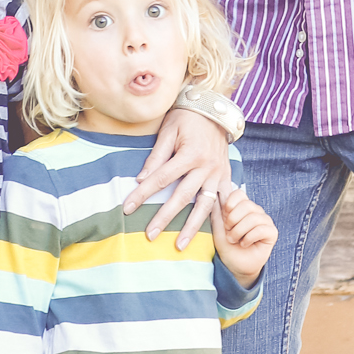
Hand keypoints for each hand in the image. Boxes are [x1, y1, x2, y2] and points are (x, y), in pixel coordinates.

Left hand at [121, 108, 230, 247]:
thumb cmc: (187, 118)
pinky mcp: (226, 177)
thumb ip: (156, 157)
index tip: (127, 208)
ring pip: (204, 206)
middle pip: (182, 197)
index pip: (161, 179)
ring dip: (192, 227)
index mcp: (189, 154)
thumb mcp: (168, 131)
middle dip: (164, 218)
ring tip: (180, 244)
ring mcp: (218, 174)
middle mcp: (205, 167)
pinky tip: (212, 235)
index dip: (143, 194)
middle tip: (149, 235)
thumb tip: (140, 179)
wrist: (215, 109)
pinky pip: (223, 202)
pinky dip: (219, 219)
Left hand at [211, 185, 276, 287]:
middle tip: (229, 232)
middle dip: (233, 221)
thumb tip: (216, 196)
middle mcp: (256, 211)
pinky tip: (244, 244)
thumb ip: (217, 212)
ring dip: (239, 232)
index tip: (225, 218)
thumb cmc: (228, 247)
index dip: (230, 205)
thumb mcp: (218, 228)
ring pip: (253, 218)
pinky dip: (248, 238)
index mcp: (243, 207)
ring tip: (235, 240)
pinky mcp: (272, 233)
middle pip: (247, 205)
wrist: (235, 266)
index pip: (239, 193)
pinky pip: (261, 229)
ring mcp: (265, 221)